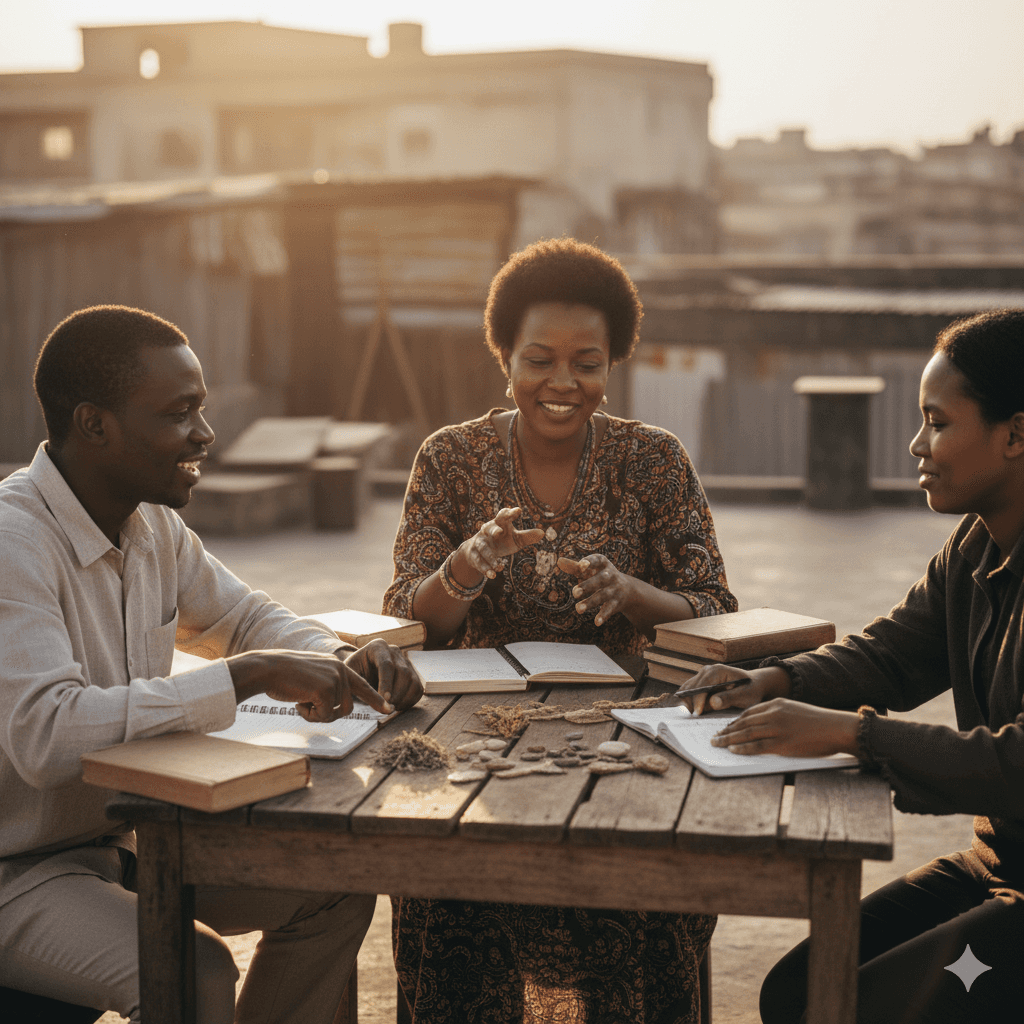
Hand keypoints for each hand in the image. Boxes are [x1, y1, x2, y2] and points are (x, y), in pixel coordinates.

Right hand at [227, 649, 390, 721]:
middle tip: (307, 707)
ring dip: (318, 715)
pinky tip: (298, 702)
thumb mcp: (313, 676)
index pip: (363, 685)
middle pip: (347, 707)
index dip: (376, 699)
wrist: (268, 668)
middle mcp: (341, 671)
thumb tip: (336, 707)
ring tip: (302, 702)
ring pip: (336, 713)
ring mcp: (335, 679)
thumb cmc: (285, 676)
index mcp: (339, 666)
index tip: (389, 708)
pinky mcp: (326, 690)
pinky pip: (324, 715)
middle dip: (329, 714)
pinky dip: (309, 715)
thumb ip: (328, 686)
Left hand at [342, 639, 422, 711]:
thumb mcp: (350, 674)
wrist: (361, 670)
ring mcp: (405, 661)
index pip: (386, 664)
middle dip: (396, 694)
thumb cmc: (353, 673)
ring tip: (390, 708)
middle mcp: (394, 651)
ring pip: (413, 681)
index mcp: (377, 647)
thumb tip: (371, 700)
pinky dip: (410, 700)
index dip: (386, 683)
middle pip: (403, 672)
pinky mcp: (413, 673)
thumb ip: (358, 684)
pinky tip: (397, 706)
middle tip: (386, 708)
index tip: (384, 699)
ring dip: (403, 699)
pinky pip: (417, 688)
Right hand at [460, 507, 543, 580]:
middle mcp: (487, 531)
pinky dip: (486, 569)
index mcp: (498, 524)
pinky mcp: (474, 556)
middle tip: (499, 532)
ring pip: (483, 549)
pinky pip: (479, 562)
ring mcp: (479, 543)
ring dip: (490, 557)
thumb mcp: (515, 539)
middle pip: (489, 529)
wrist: (478, 551)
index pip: (503, 516)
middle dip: (494, 530)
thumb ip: (527, 536)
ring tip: (499, 566)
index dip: (509, 513)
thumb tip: (542, 533)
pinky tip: (493, 575)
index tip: (517, 510)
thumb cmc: (501, 541)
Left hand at [557, 553, 635, 627]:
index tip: (581, 565)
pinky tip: (596, 622)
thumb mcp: (590, 569)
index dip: (590, 562)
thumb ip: (575, 567)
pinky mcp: (616, 603)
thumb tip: (560, 561)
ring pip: (603, 596)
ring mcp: (615, 589)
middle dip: (588, 585)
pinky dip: (603, 616)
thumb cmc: (600, 576)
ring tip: (578, 609)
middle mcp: (611, 575)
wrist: (628, 589)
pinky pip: (609, 609)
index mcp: (603, 564)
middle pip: (600, 579)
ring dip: (590, 602)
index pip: (597, 560)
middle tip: (574, 593)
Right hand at [675, 664, 792, 715]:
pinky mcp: (701, 683)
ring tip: (695, 716)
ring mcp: (703, 676)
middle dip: (690, 703)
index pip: (701, 686)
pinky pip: (690, 693)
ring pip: (687, 690)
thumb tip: (713, 702)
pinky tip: (697, 712)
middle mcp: (707, 671)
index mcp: (717, 671)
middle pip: (690, 687)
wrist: (754, 685)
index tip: (697, 714)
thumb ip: (730, 698)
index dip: (698, 701)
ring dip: (689, 703)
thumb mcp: (745, 696)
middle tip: (693, 718)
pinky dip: (691, 702)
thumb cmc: (752, 690)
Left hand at [709, 698, 860, 757]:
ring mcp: (777, 728)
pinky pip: (757, 746)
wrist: (835, 727)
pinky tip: (732, 749)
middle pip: (743, 722)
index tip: (725, 727)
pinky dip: (742, 748)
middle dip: (726, 730)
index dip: (734, 721)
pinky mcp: (782, 743)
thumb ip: (777, 714)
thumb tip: (761, 725)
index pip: (749, 712)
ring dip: (728, 739)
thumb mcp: (794, 710)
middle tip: (714, 736)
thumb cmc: (818, 722)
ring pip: (746, 733)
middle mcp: (774, 714)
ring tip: (717, 743)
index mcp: (777, 704)